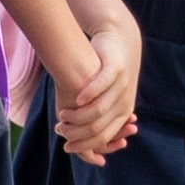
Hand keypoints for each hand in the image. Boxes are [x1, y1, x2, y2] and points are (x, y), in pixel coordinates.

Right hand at [54, 13, 138, 163]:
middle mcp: (125, 102)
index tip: (67, 146)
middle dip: (77, 134)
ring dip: (78, 117)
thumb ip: (97, 116)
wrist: (120, 38)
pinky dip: (88, 95)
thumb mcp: (107, 96)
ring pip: (98, 111)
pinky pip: (102, 86)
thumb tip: (79, 140)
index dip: (84, 145)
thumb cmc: (106, 72)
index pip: (104, 138)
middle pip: (99, 128)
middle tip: (60, 130)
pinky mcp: (116, 68)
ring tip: (62, 116)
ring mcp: (122, 86)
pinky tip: (76, 100)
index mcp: (123, 112)